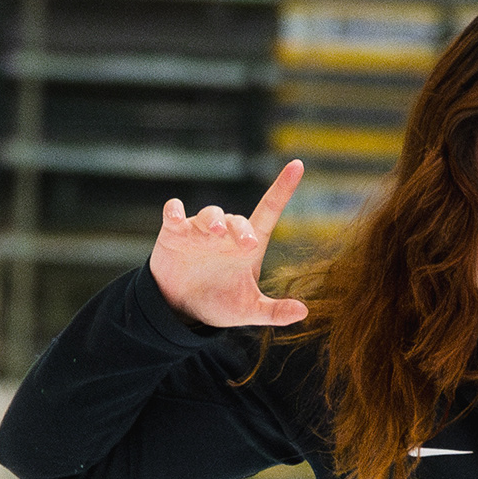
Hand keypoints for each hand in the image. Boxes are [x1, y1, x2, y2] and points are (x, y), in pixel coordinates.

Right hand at [148, 158, 307, 328]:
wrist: (181, 309)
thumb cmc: (220, 302)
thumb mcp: (249, 310)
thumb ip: (274, 312)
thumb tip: (304, 313)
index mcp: (247, 246)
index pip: (269, 211)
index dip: (283, 189)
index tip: (297, 166)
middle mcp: (225, 234)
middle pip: (236, 219)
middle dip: (241, 229)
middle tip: (248, 244)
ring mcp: (199, 231)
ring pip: (208, 214)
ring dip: (212, 220)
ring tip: (215, 233)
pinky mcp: (173, 232)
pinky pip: (173, 213)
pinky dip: (174, 211)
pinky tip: (176, 216)